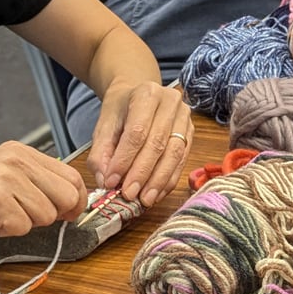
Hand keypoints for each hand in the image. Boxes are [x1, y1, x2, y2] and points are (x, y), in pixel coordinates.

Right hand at [0, 142, 87, 241]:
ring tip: (1, 216)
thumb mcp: (2, 175)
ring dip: (25, 224)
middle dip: (55, 215)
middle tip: (29, 218)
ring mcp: (6, 179)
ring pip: (47, 215)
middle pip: (67, 196)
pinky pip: (23, 226)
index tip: (71, 213)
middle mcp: (17, 160)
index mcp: (22, 152)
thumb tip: (71, 200)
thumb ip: (35, 181)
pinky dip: (8, 231)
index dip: (77, 199)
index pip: (72, 175)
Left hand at [87, 81, 192, 206]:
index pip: (137, 131)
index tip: (112, 181)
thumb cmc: (121, 110)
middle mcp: (171, 101)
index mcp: (146, 94)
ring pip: (174, 153)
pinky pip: (182, 160)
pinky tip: (156, 193)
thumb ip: (101, 152)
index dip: (125, 159)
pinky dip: (169, 180)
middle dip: (142, 173)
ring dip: (158, 180)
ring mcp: (185, 116)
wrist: (139, 94)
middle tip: (129, 194)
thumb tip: (105, 181)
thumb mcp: (104, 125)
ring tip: (144, 199)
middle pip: (158, 143)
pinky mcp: (191, 132)